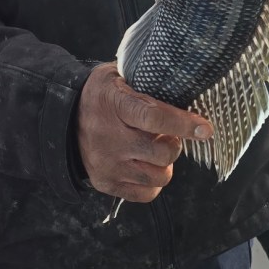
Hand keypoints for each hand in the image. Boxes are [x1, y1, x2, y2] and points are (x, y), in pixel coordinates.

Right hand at [77, 63, 212, 202]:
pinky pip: (146, 194)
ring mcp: (106, 164)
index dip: (183, 124)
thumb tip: (185, 84)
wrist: (63, 119)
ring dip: (165, 163)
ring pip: (158, 176)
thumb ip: (146, 80)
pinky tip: (147, 164)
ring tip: (156, 149)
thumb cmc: (100, 94)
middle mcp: (109, 137)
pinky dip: (154, 182)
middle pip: (162, 152)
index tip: (205, 128)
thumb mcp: (117, 75)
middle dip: (175, 143)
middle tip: (169, 135)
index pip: (153, 118)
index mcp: (114, 104)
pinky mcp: (105, 183)